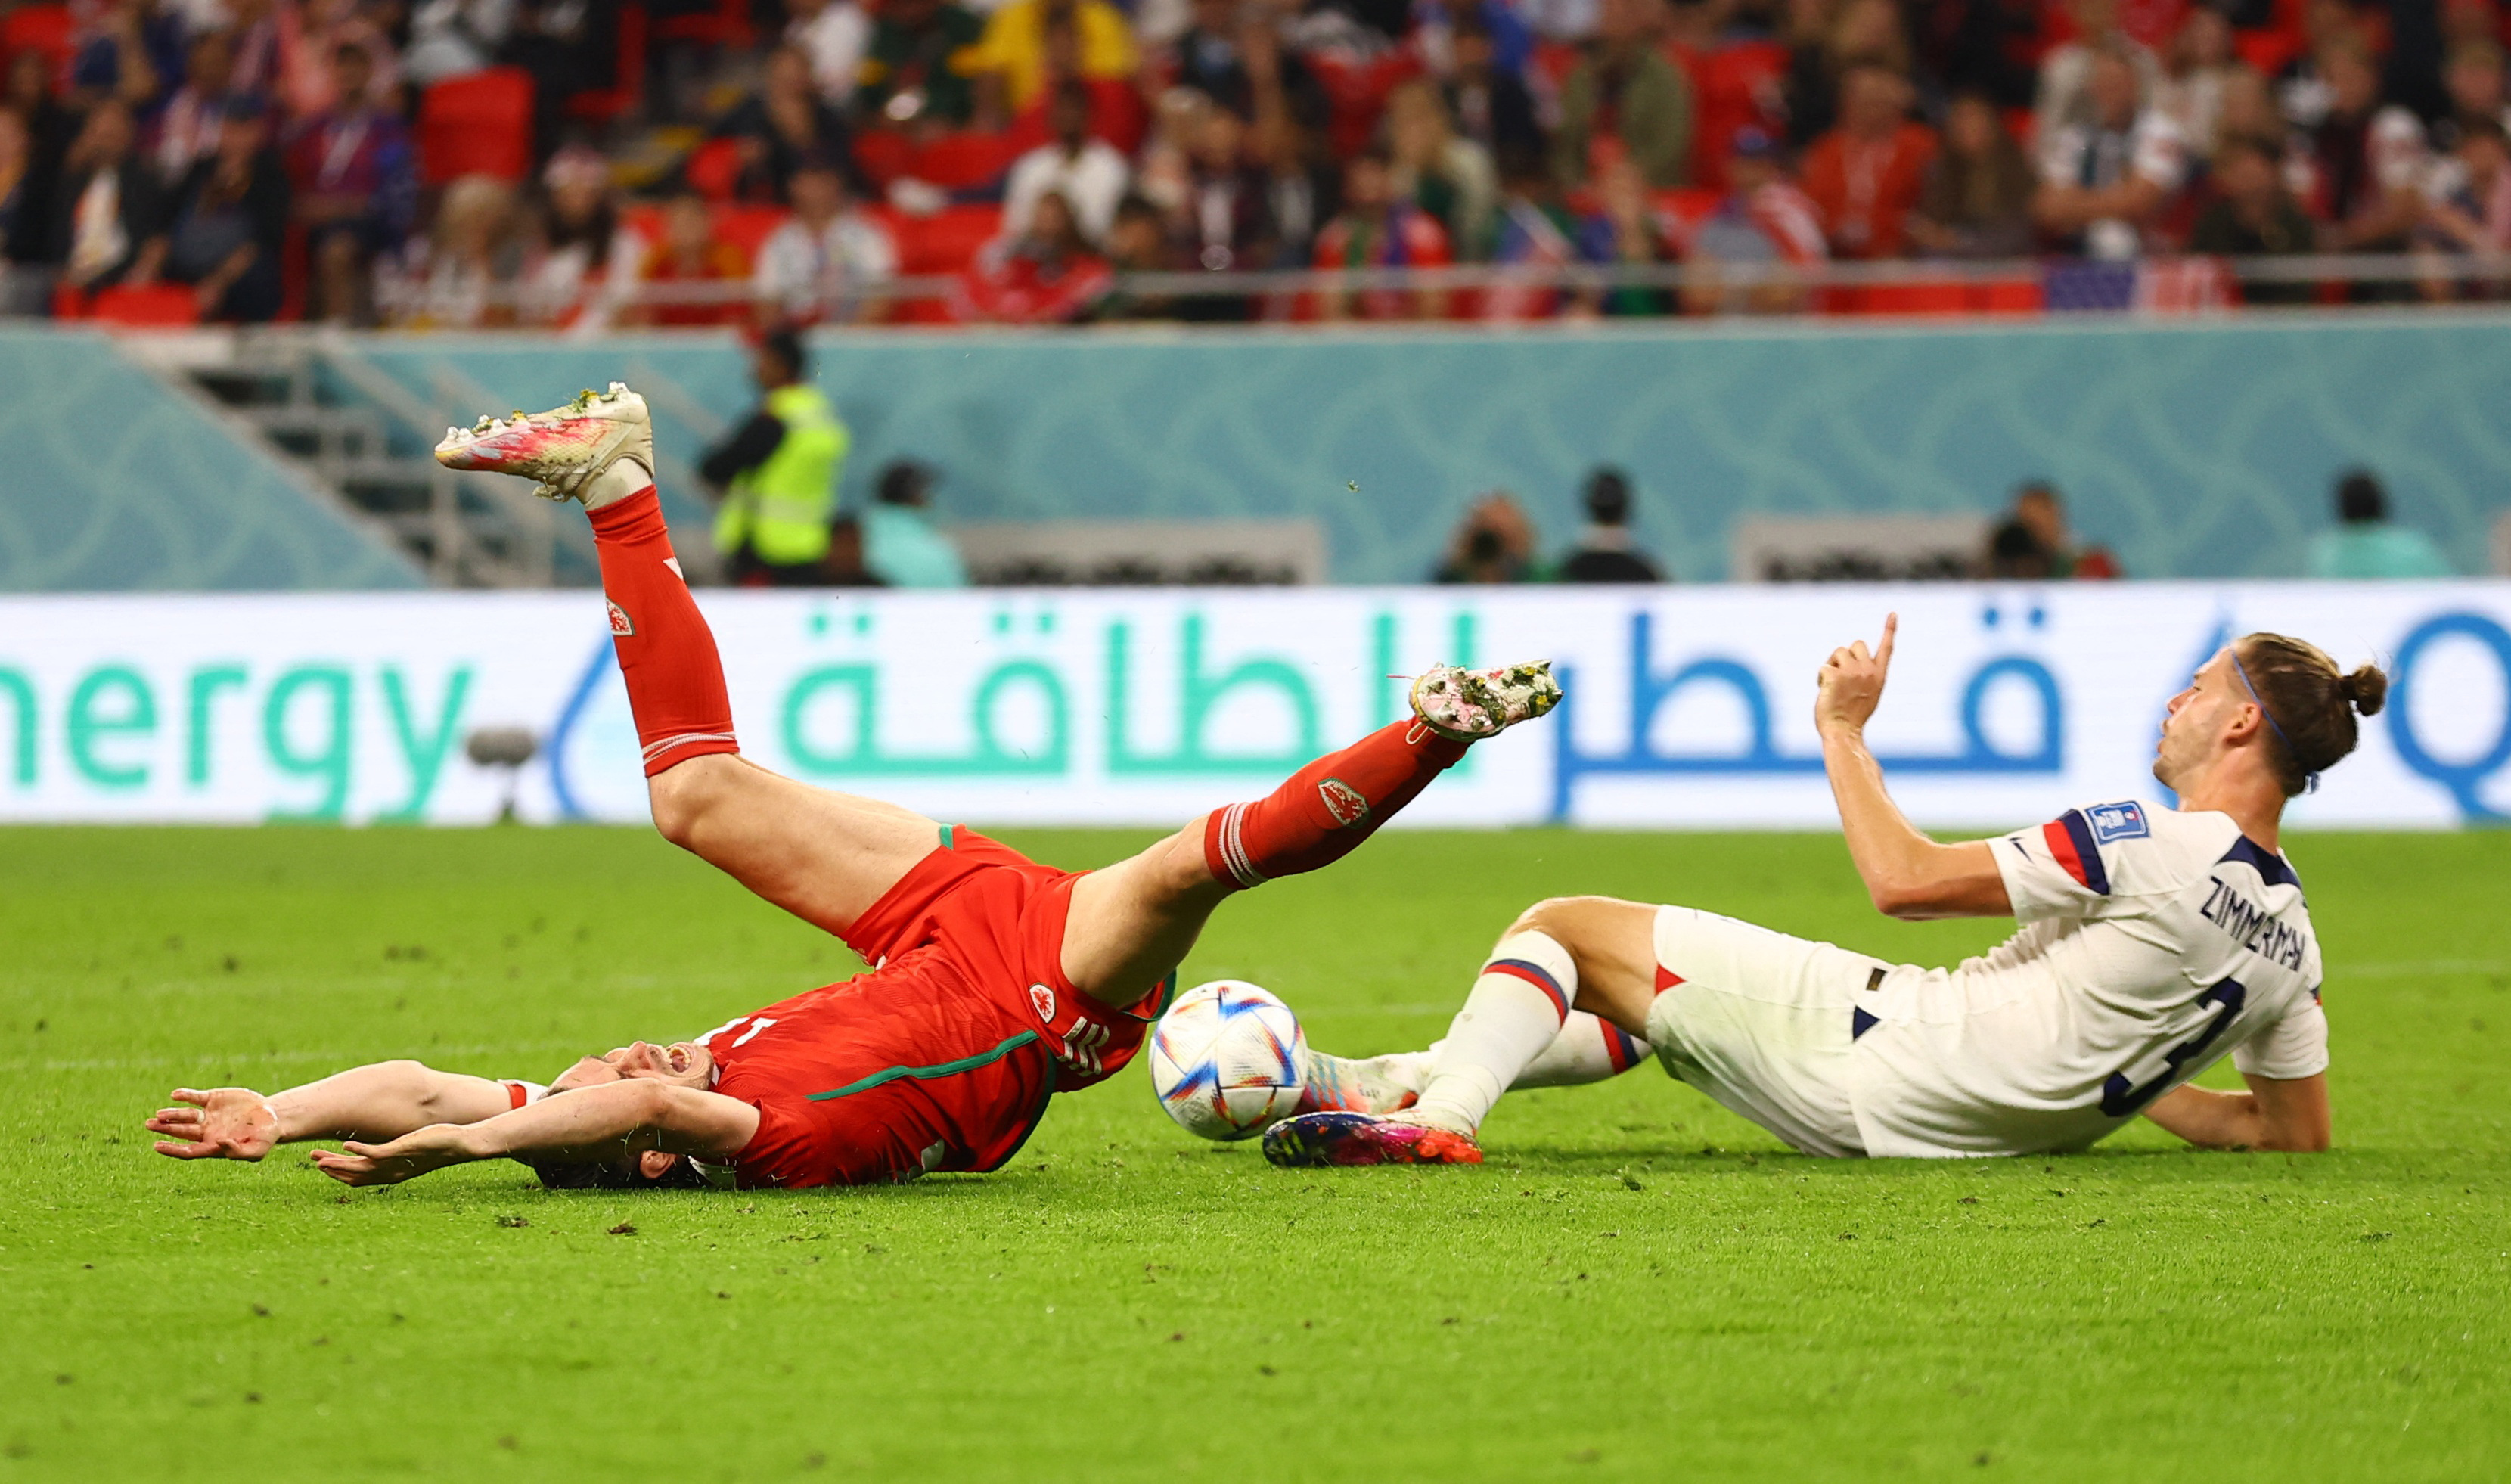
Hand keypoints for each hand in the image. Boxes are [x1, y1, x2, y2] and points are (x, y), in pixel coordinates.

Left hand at [148, 1088, 278, 1160]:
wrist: (273, 1117)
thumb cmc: (265, 1138)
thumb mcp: (257, 1149)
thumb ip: (239, 1151)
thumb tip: (220, 1142)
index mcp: (213, 1146)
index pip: (188, 1150)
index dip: (172, 1149)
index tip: (157, 1145)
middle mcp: (207, 1131)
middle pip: (181, 1131)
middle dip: (165, 1128)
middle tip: (150, 1124)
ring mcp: (209, 1115)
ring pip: (185, 1115)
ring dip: (172, 1114)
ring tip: (160, 1114)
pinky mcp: (214, 1099)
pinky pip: (196, 1097)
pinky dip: (186, 1095)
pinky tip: (176, 1095)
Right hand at [307, 1125, 479, 1185]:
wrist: (461, 1144)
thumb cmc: (438, 1145)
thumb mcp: (411, 1149)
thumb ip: (394, 1149)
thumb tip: (384, 1144)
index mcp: (391, 1173)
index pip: (358, 1178)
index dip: (338, 1173)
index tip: (321, 1163)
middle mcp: (391, 1172)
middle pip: (354, 1176)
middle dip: (332, 1169)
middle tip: (312, 1158)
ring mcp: (396, 1162)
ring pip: (360, 1168)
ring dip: (338, 1163)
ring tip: (318, 1158)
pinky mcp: (403, 1150)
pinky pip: (376, 1153)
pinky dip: (359, 1151)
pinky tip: (345, 1145)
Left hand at [1816, 613, 1895, 738]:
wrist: (1843, 731)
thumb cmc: (1852, 717)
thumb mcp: (1868, 694)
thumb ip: (1865, 676)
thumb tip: (1853, 662)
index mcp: (1879, 676)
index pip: (1886, 648)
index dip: (1889, 630)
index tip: (1893, 613)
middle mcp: (1868, 671)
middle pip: (1856, 644)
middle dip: (1847, 656)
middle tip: (1842, 677)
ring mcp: (1852, 673)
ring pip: (1838, 652)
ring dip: (1832, 665)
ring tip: (1833, 686)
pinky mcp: (1835, 675)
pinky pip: (1823, 666)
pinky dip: (1821, 678)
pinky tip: (1825, 692)